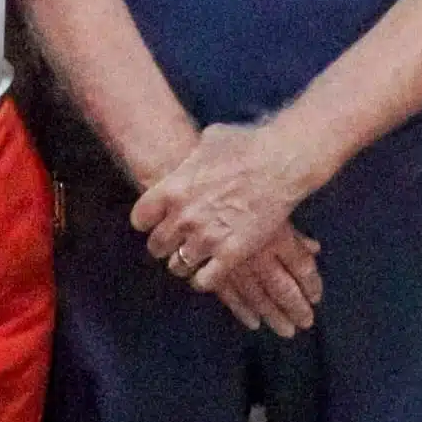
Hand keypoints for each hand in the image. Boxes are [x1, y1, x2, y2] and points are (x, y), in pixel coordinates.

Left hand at [133, 124, 320, 329]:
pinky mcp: (230, 255)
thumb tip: (194, 156)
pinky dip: (203, 280)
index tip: (154, 224)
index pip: (140, 219)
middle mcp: (183, 217)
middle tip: (173, 244)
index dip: (147, 223)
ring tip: (190, 260)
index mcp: (172, 189)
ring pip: (178, 266)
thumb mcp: (209, 140)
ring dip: (182, 264)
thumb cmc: (247, 145)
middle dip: (163, 246)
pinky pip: (205, 280)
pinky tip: (207, 274)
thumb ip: (193, 157)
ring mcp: (206, 238)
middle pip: (157, 245)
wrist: (281, 163)